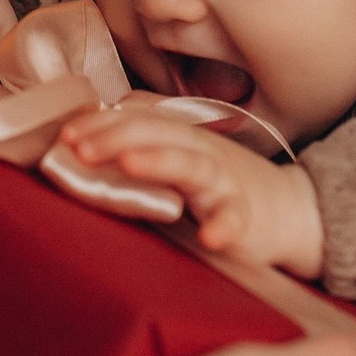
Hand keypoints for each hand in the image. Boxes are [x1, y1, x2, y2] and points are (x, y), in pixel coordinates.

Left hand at [59, 108, 324, 277]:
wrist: (288, 211)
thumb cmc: (222, 185)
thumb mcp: (180, 155)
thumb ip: (141, 142)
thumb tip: (89, 126)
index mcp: (180, 137)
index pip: (137, 118)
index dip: (101, 122)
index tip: (66, 133)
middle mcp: (200, 152)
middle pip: (158, 134)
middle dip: (117, 137)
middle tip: (79, 147)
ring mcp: (223, 183)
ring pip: (193, 166)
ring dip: (161, 161)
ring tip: (130, 165)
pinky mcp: (244, 217)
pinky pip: (235, 219)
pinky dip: (225, 226)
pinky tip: (212, 237)